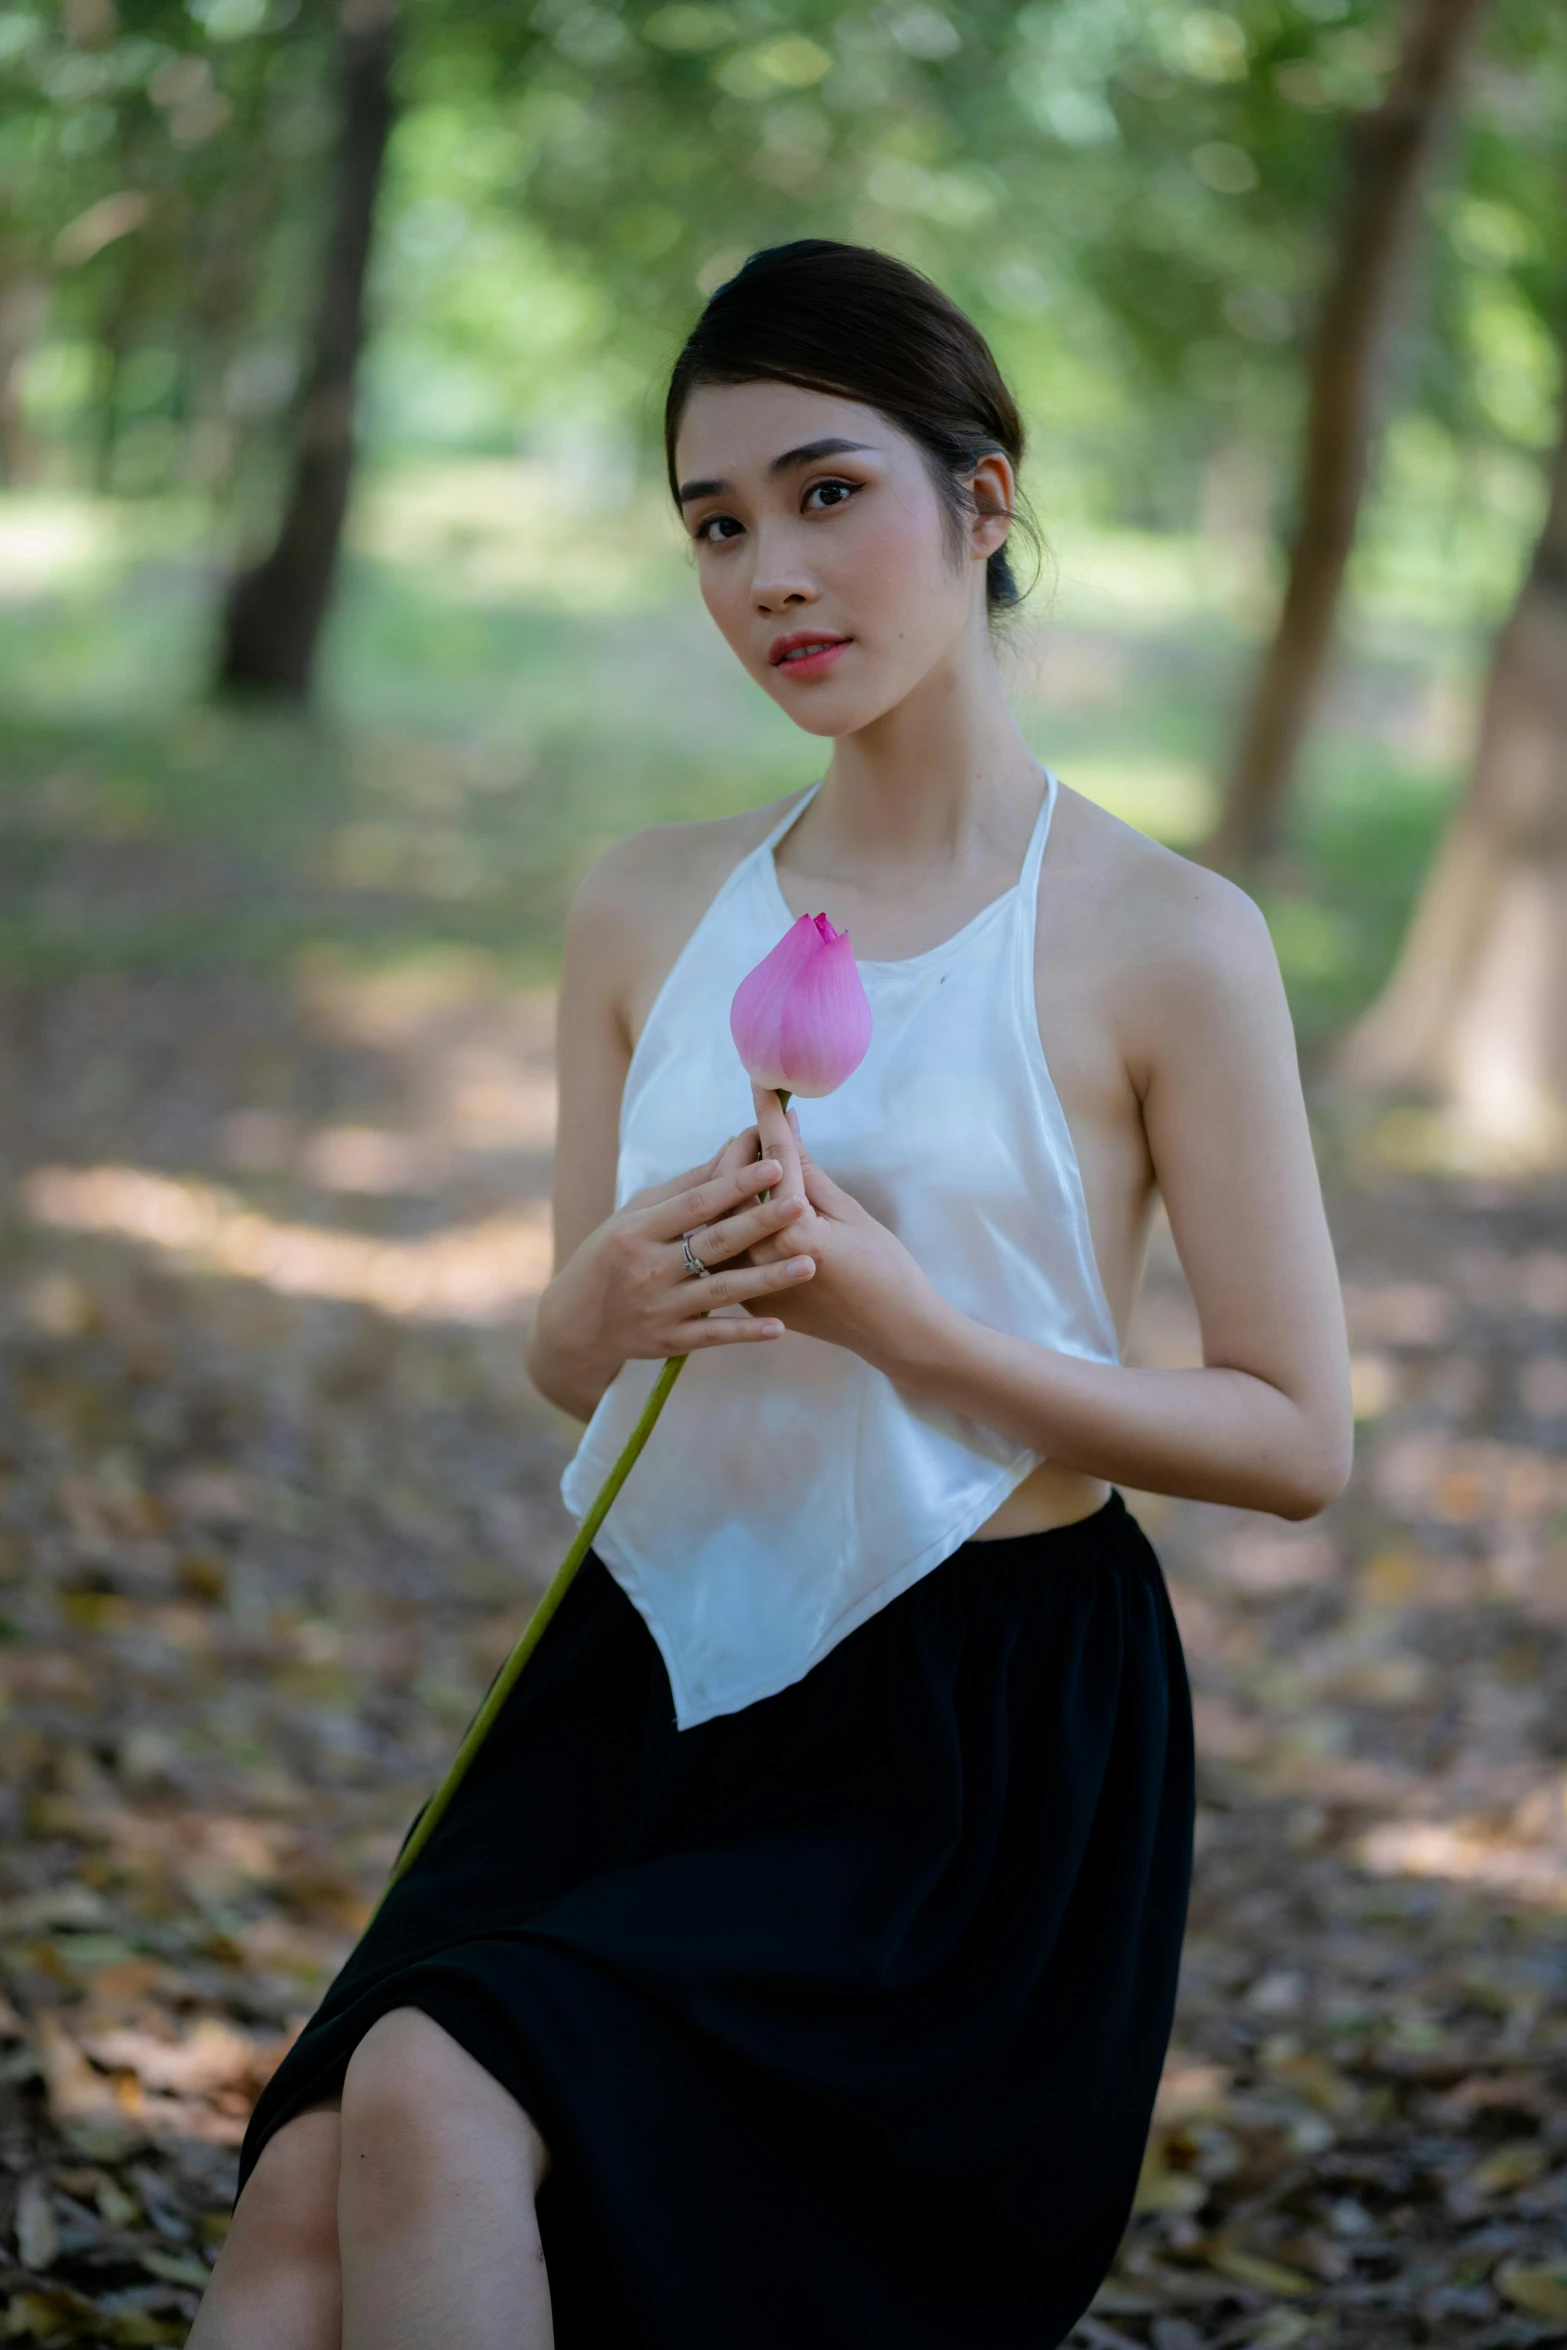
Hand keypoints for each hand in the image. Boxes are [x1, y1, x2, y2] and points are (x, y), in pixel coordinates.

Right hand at [537, 1130, 817, 1395]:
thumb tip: (735, 1149)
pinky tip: (781, 1325)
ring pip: (722, 1291)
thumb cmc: (611, 1255)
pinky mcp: (670, 1340)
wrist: (575, 1323)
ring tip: (809, 1264)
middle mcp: (649, 1268)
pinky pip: (714, 1336)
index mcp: (638, 1230)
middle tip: (801, 1205)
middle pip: (714, 1243)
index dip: (735, 1184)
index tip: (774, 1164)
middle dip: (759, 1223)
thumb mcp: (634, 1216)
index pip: (695, 1203)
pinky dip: (746, 1332)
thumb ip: (685, 1188)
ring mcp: (660, 1308)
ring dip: (767, 1278)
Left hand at [739, 1082, 948, 1375]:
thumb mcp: (851, 1213)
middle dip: (742, 1150)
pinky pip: (726, 1253)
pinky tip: (745, 1204)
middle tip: (761, 1130)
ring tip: (751, 1165)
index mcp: (792, 1232)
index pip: (772, 1161)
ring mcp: (750, 1284)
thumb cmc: (886, 1270)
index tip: (760, 1085)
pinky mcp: (748, 1302)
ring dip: (731, 1187)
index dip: (767, 1119)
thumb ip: (809, 1172)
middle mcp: (761, 1258)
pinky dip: (732, 1223)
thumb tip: (785, 1130)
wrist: (893, 1333)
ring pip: (721, 1221)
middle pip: (733, 1188)